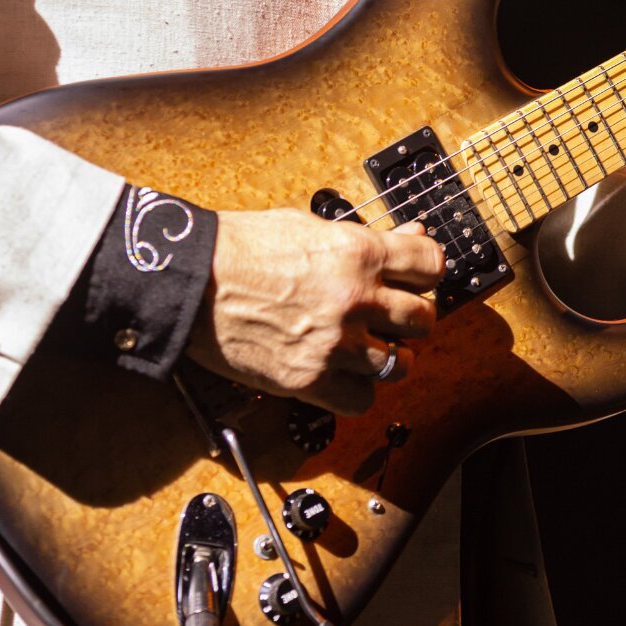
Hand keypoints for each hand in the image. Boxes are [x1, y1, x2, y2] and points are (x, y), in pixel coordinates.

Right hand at [186, 208, 443, 414]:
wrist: (193, 282)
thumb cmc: (243, 248)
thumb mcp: (311, 226)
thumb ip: (367, 238)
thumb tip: (409, 239)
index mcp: (359, 252)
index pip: (431, 266)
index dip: (426, 273)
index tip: (416, 279)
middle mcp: (356, 299)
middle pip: (423, 319)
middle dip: (411, 317)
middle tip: (392, 316)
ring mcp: (336, 344)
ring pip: (400, 364)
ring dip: (388, 356)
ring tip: (368, 347)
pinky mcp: (311, 381)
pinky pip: (362, 400)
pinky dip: (358, 391)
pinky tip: (342, 373)